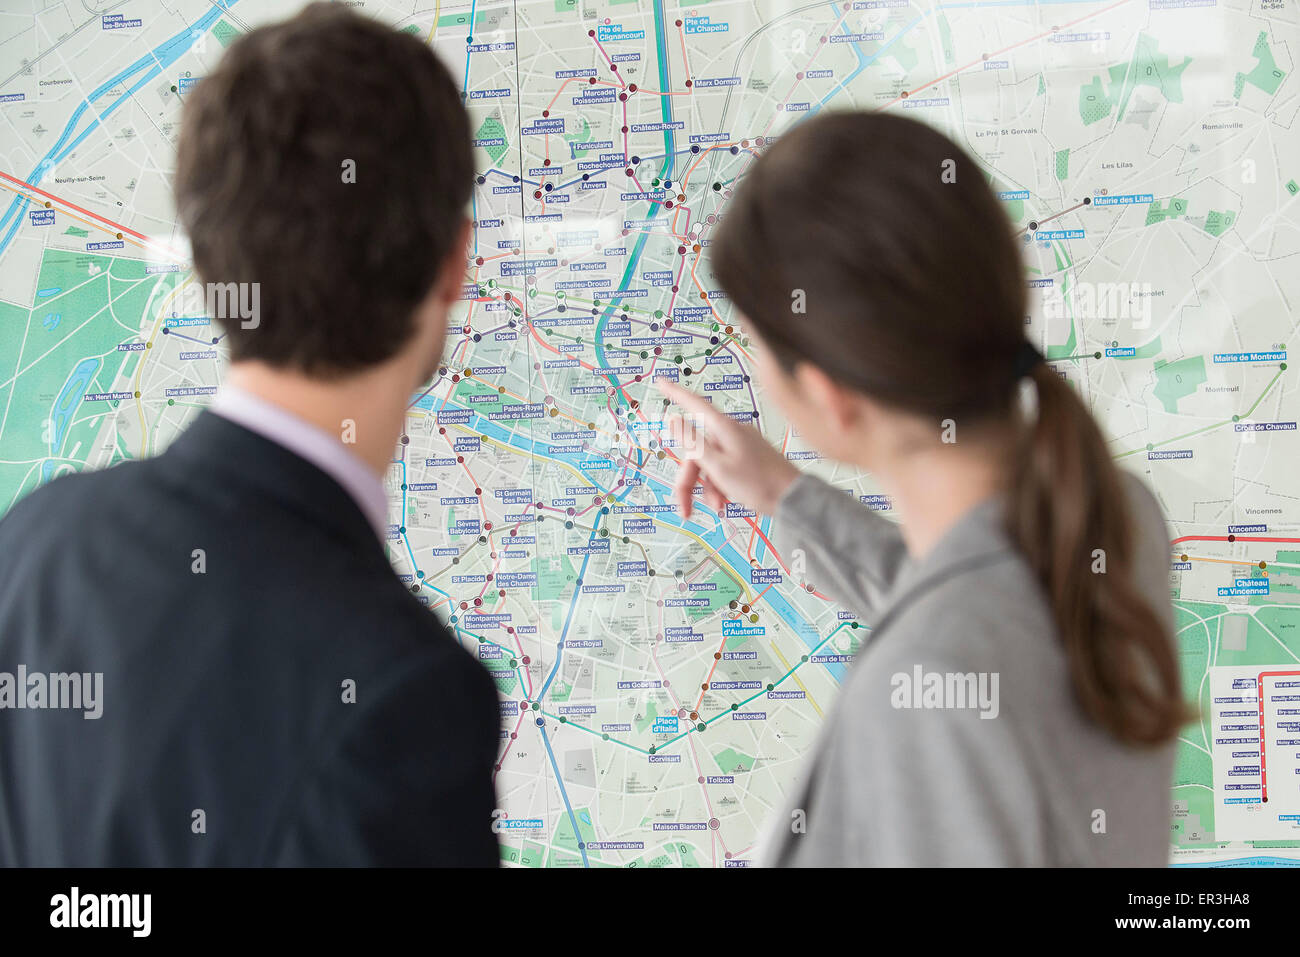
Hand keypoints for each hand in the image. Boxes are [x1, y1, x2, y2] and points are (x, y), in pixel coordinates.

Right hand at [656, 378, 799, 519]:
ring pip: (710, 462)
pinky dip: (720, 485)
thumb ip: (693, 443)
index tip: (661, 381)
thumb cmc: (758, 484)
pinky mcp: (749, 457)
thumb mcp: (718, 467)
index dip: (675, 393)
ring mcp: (741, 444)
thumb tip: (674, 419)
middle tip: (685, 508)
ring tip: (717, 506)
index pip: (694, 404)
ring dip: (707, 487)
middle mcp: (732, 432)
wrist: (792, 499)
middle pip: (697, 450)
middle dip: (690, 480)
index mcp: (724, 429)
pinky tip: (726, 501)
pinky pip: (724, 467)